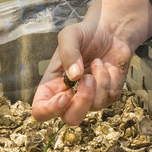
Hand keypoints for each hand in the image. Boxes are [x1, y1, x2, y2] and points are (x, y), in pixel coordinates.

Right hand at [30, 0, 151, 125]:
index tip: (64, 95)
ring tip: (97, 62)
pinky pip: (110, 97)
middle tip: (87, 78)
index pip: (41, 112)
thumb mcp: (70, 35)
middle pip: (71, 119)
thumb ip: (68, 52)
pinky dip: (110, 78)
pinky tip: (105, 65)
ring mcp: (90, 98)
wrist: (110, 32)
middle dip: (82, 102)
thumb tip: (74, 77)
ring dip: (99, 81)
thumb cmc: (85, 34)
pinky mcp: (108, 96)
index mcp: (52, 86)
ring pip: (94, 107)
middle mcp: (69, 96)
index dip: (49, 110)